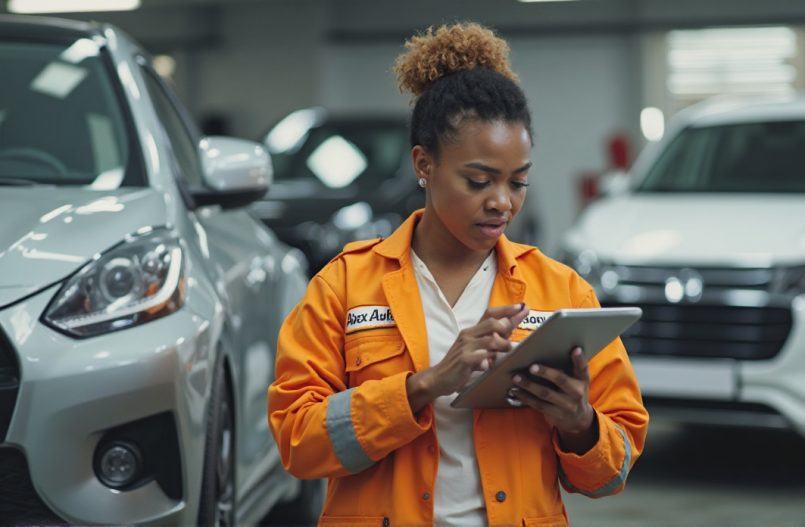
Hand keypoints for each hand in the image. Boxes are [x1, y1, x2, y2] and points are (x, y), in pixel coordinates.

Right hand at [406, 303, 528, 411]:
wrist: (439, 377)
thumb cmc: (460, 364)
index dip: (506, 310)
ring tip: (506, 351)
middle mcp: (468, 335)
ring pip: (491, 340)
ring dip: (503, 346)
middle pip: (491, 323)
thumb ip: (492, 340)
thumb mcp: (476, 349)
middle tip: (513, 336)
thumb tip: (510, 329)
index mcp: (471, 331)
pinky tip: (489, 365)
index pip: (490, 314)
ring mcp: (465, 347)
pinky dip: (489, 361)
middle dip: (507, 326)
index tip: (522, 307)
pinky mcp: (464, 360)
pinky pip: (482, 357)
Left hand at [508, 347, 597, 452]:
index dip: (579, 359)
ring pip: (545, 393)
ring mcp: (567, 405)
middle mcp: (577, 392)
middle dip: (545, 372)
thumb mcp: (575, 380)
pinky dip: (525, 397)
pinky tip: (516, 390)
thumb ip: (567, 368)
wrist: (578, 419)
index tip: (575, 349)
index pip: (582, 367)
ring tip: (516, 377)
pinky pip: (538, 405)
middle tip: (531, 367)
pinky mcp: (556, 414)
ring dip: (529, 385)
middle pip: (561, 380)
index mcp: (582, 380)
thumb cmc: (571, 391)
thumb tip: (543, 349)